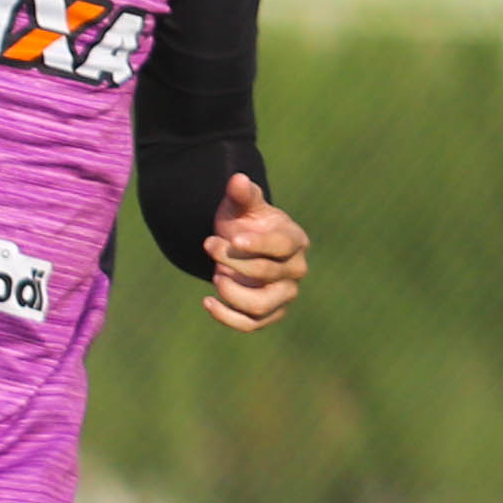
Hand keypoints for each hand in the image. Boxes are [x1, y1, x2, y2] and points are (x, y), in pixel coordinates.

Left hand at [204, 172, 306, 331]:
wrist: (238, 248)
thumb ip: (242, 196)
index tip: (233, 239)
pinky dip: (228, 317)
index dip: (258, 244)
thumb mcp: (240, 208)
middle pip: (267, 273)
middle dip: (233, 260)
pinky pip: (252, 323)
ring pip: (262, 305)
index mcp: (295, 240)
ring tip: (215, 276)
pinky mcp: (268, 313)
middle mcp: (295, 269)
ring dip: (233, 294)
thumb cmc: (244, 224)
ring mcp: (283, 294)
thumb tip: (237, 179)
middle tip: (209, 244)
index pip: (283, 246)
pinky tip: (207, 301)